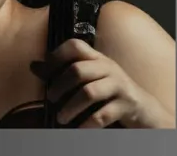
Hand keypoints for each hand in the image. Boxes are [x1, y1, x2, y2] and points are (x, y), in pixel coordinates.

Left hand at [31, 38, 172, 127]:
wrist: (143, 108)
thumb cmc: (108, 91)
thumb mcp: (88, 77)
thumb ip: (62, 72)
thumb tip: (33, 65)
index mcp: (96, 58)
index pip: (75, 46)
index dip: (56, 55)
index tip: (45, 71)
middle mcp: (108, 67)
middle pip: (77, 71)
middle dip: (59, 86)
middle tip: (50, 99)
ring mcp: (119, 85)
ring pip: (89, 93)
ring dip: (70, 107)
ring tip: (61, 117)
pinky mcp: (127, 105)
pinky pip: (103, 115)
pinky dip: (87, 123)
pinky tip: (78, 129)